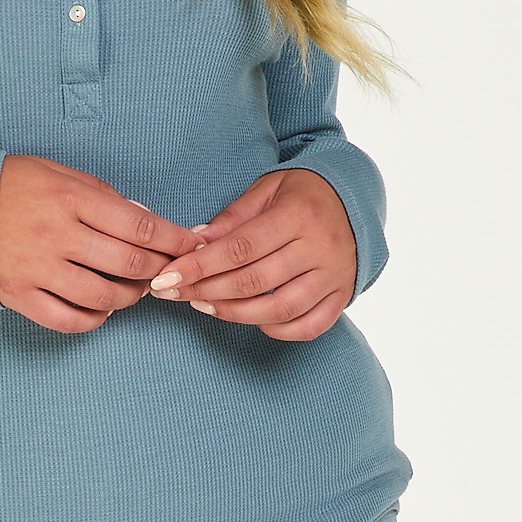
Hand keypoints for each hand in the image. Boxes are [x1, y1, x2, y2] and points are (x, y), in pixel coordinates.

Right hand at [0, 155, 197, 333]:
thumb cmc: (9, 187)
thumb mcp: (58, 173)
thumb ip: (102, 196)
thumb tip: (144, 219)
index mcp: (70, 199)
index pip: (140, 225)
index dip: (174, 239)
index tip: (190, 245)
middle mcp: (57, 235)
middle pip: (129, 264)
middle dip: (159, 269)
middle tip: (166, 269)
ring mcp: (37, 270)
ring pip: (103, 297)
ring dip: (130, 297)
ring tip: (135, 289)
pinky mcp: (20, 296)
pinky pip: (68, 320)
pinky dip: (94, 320)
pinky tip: (102, 309)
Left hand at [149, 168, 355, 340]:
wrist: (354, 199)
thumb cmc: (301, 194)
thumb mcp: (266, 191)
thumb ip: (232, 218)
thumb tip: (194, 243)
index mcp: (299, 215)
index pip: (240, 248)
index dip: (199, 267)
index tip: (166, 277)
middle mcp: (321, 247)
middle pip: (255, 282)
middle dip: (206, 292)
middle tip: (175, 294)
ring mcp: (335, 275)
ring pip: (280, 309)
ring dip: (235, 314)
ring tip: (204, 306)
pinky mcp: (343, 295)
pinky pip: (309, 326)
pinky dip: (279, 330)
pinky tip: (253, 320)